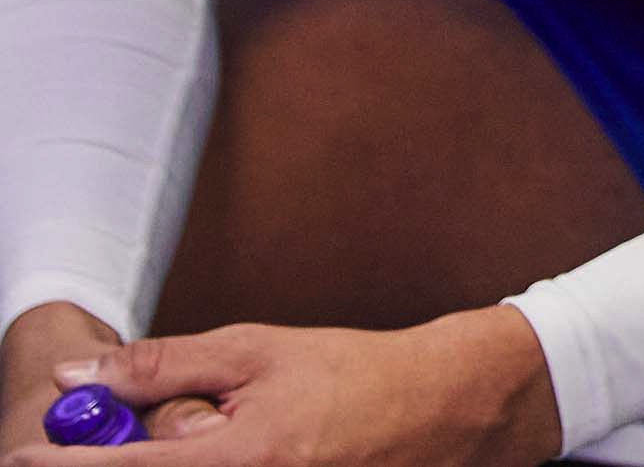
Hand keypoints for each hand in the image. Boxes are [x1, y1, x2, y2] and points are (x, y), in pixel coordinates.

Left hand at [2, 311, 558, 466]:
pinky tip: (238, 447)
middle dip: (126, 460)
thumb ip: (164, 366)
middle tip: (133, 430)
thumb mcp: (257, 350)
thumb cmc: (351, 372)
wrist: (440, 409)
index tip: (20, 459)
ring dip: (173, 460)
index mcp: (241, 458)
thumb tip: (80, 380)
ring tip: (223, 432)